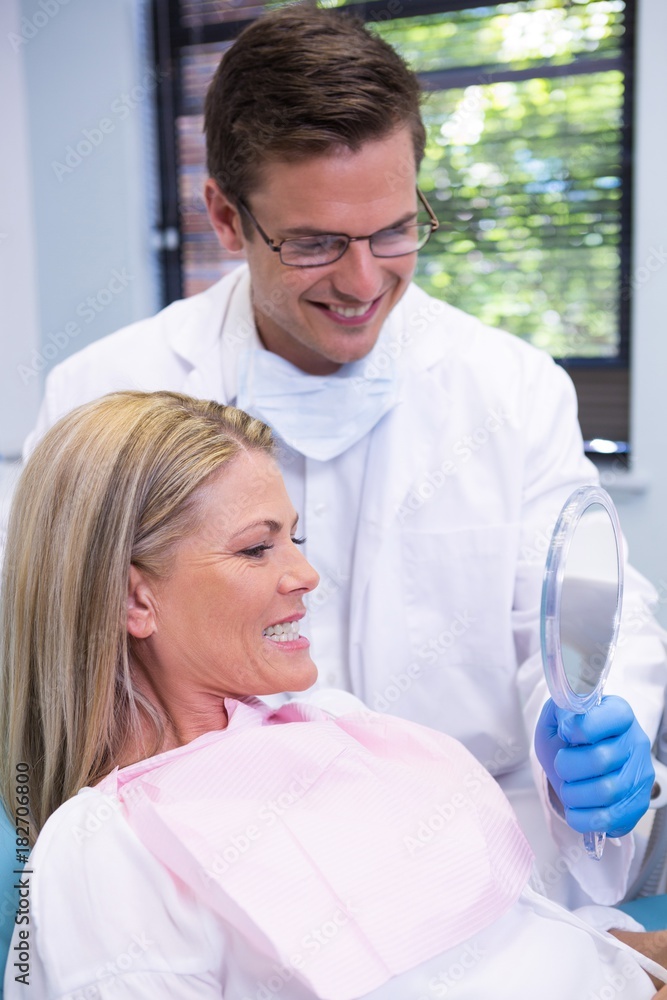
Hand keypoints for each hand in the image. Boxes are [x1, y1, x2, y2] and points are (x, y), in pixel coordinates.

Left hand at [534, 695, 654, 836]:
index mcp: (618, 713)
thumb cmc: (568, 739)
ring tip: (568, 786)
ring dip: (573, 793)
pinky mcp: (637, 804)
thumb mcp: (556, 717)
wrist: (576, 765)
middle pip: (599, 760)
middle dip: (567, 766)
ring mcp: (640, 774)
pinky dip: (582, 817)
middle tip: (562, 765)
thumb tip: (568, 722)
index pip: (596, 721)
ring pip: (605, 792)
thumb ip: (560, 710)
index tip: (564, 733)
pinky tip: (576, 808)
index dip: (574, 730)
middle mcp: (635, 742)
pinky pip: (609, 819)